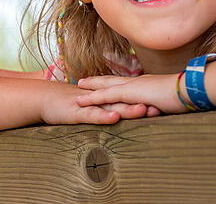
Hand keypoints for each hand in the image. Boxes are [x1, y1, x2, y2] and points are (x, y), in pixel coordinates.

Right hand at [39, 83, 160, 125]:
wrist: (47, 99)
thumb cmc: (74, 105)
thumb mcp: (98, 108)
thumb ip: (114, 109)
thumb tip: (133, 115)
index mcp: (110, 98)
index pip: (133, 99)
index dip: (149, 100)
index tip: (168, 103)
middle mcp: (104, 100)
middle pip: (128, 101)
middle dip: (145, 103)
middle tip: (164, 106)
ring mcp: (92, 105)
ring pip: (114, 107)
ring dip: (129, 108)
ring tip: (145, 110)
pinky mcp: (79, 113)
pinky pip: (94, 115)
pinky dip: (104, 115)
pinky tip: (114, 117)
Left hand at [76, 74, 188, 113]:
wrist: (191, 89)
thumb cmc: (187, 95)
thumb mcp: (171, 101)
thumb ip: (163, 103)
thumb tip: (165, 108)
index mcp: (147, 84)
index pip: (126, 82)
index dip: (114, 81)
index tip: (104, 81)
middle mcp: (138, 82)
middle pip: (112, 80)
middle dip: (97, 81)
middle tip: (83, 81)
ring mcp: (133, 86)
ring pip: (106, 86)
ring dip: (91, 88)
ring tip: (77, 88)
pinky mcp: (130, 93)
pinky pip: (107, 95)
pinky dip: (93, 97)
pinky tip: (81, 100)